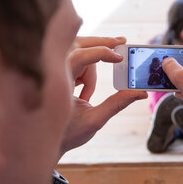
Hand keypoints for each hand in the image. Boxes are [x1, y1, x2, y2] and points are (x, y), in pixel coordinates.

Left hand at [61, 36, 146, 155]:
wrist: (42, 142)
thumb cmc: (65, 134)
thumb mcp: (94, 121)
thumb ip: (117, 104)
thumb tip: (140, 93)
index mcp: (56, 83)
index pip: (80, 56)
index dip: (101, 53)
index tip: (119, 59)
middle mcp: (50, 72)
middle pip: (78, 44)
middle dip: (101, 43)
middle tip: (121, 42)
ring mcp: (50, 70)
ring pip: (78, 52)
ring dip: (90, 69)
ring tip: (88, 96)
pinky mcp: (53, 72)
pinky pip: (73, 61)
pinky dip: (84, 71)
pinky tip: (82, 93)